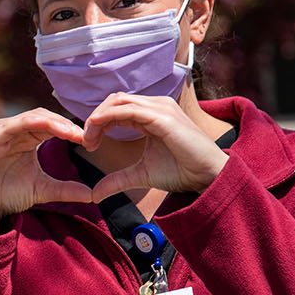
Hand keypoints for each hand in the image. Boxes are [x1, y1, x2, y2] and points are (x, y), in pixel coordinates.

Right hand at [0, 108, 91, 234]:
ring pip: (30, 117)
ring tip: (73, 134)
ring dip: (53, 122)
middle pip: (43, 116)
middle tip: (85, 136)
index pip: (51, 124)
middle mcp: (12, 131)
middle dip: (66, 124)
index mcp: (25, 138)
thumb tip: (93, 194)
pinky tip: (49, 128)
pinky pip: (12, 126)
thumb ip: (66, 189)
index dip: (71, 129)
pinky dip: (31, 123)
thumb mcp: (43, 190)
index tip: (91, 141)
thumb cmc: (6, 194)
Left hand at [82, 92, 228, 198]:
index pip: (116, 107)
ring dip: (98, 118)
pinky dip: (107, 117)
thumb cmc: (181, 171)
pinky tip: (97, 130)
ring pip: (118, 101)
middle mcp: (156, 106)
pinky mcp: (163, 117)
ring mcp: (160, 108)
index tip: (88, 144)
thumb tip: (94, 194)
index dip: (98, 122)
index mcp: (151, 114)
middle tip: (86, 142)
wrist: (208, 177)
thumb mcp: (140, 175)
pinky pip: (127, 110)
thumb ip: (117, 180)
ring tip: (90, 141)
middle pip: (114, 100)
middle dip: (95, 119)